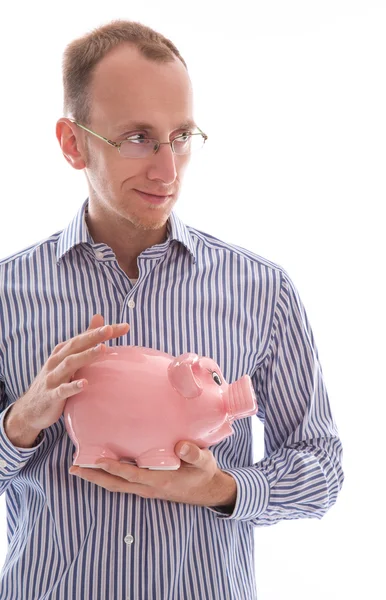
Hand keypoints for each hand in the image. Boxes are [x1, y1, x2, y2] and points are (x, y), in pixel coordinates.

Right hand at [13, 315, 128, 430]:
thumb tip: (99, 318)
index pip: (84, 337)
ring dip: (86, 356)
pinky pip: (62, 390)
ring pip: (70, 364)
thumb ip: (84, 340)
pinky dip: (73, 386)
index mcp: (62, 352)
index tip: (125, 327)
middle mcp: (56, 361)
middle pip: (76, 345)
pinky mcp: (51, 396)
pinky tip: (85, 384)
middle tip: (110, 329)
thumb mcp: (67, 359)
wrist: (30, 410)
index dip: (102, 331)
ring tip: (102, 349)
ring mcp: (53, 378)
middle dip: (93, 336)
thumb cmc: (54, 381)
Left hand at [69, 441, 236, 508]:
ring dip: (96, 478)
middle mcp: (149, 487)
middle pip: (116, 484)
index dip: (114, 468)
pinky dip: (108, 477)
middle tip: (73, 468)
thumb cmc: (204, 473)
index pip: (132, 475)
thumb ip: (194, 454)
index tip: (98, 460)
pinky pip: (122, 483)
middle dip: (94, 477)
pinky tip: (100, 467)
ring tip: (78, 468)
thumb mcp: (205, 462)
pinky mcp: (146, 486)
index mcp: (161, 481)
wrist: (208, 490)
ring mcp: (146, 488)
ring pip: (116, 485)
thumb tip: (181, 445)